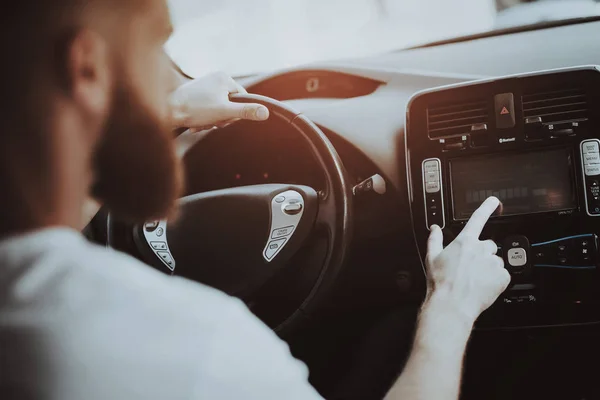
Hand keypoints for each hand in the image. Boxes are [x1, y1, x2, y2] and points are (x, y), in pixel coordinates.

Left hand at [169, 71, 268, 131]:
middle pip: (230, 104)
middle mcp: (215, 78)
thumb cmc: (195, 109)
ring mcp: (205, 85)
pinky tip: (196, 121)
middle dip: (222, 117)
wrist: (168, 111)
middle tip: (211, 121)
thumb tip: (266, 112)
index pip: (242, 98)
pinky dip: (204, 117)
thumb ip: (246, 111)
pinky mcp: (196, 93)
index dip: (235, 113)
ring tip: (201, 122)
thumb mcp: (224, 112)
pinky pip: (208, 107)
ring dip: (212, 120)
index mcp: (224, 77)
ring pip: (219, 108)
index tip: (223, 118)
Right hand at [424, 197, 510, 322]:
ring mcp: (493, 262)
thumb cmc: (441, 283)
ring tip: (475, 280)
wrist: (452, 305)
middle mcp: (481, 249)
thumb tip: (435, 228)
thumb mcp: (432, 258)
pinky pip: (503, 275)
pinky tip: (483, 286)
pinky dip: (495, 280)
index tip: (494, 201)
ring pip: (495, 261)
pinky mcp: (502, 277)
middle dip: (481, 254)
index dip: (486, 207)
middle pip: (488, 245)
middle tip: (471, 268)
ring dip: (488, 268)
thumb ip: (435, 239)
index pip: (478, 219)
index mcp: (464, 242)